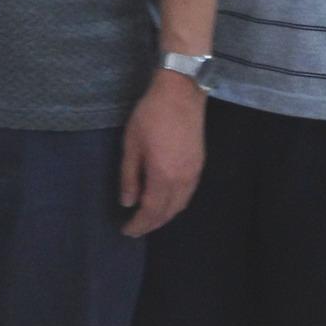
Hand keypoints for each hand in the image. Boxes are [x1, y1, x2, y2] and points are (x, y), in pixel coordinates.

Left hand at [119, 72, 205, 236]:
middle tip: (135, 228)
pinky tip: (165, 201)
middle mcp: (182, 181)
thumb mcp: (131, 144)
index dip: (139, 224)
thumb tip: (127, 202)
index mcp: (163, 176)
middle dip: (151, 224)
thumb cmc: (150, 116)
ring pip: (180, 206)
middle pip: (168, 213)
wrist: (181, 95)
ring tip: (148, 218)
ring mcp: (194, 174)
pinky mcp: (199, 167)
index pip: (151, 211)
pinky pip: (187, 195)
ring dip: (164, 216)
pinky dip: (175, 204)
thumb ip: (129, 176)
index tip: (127, 231)